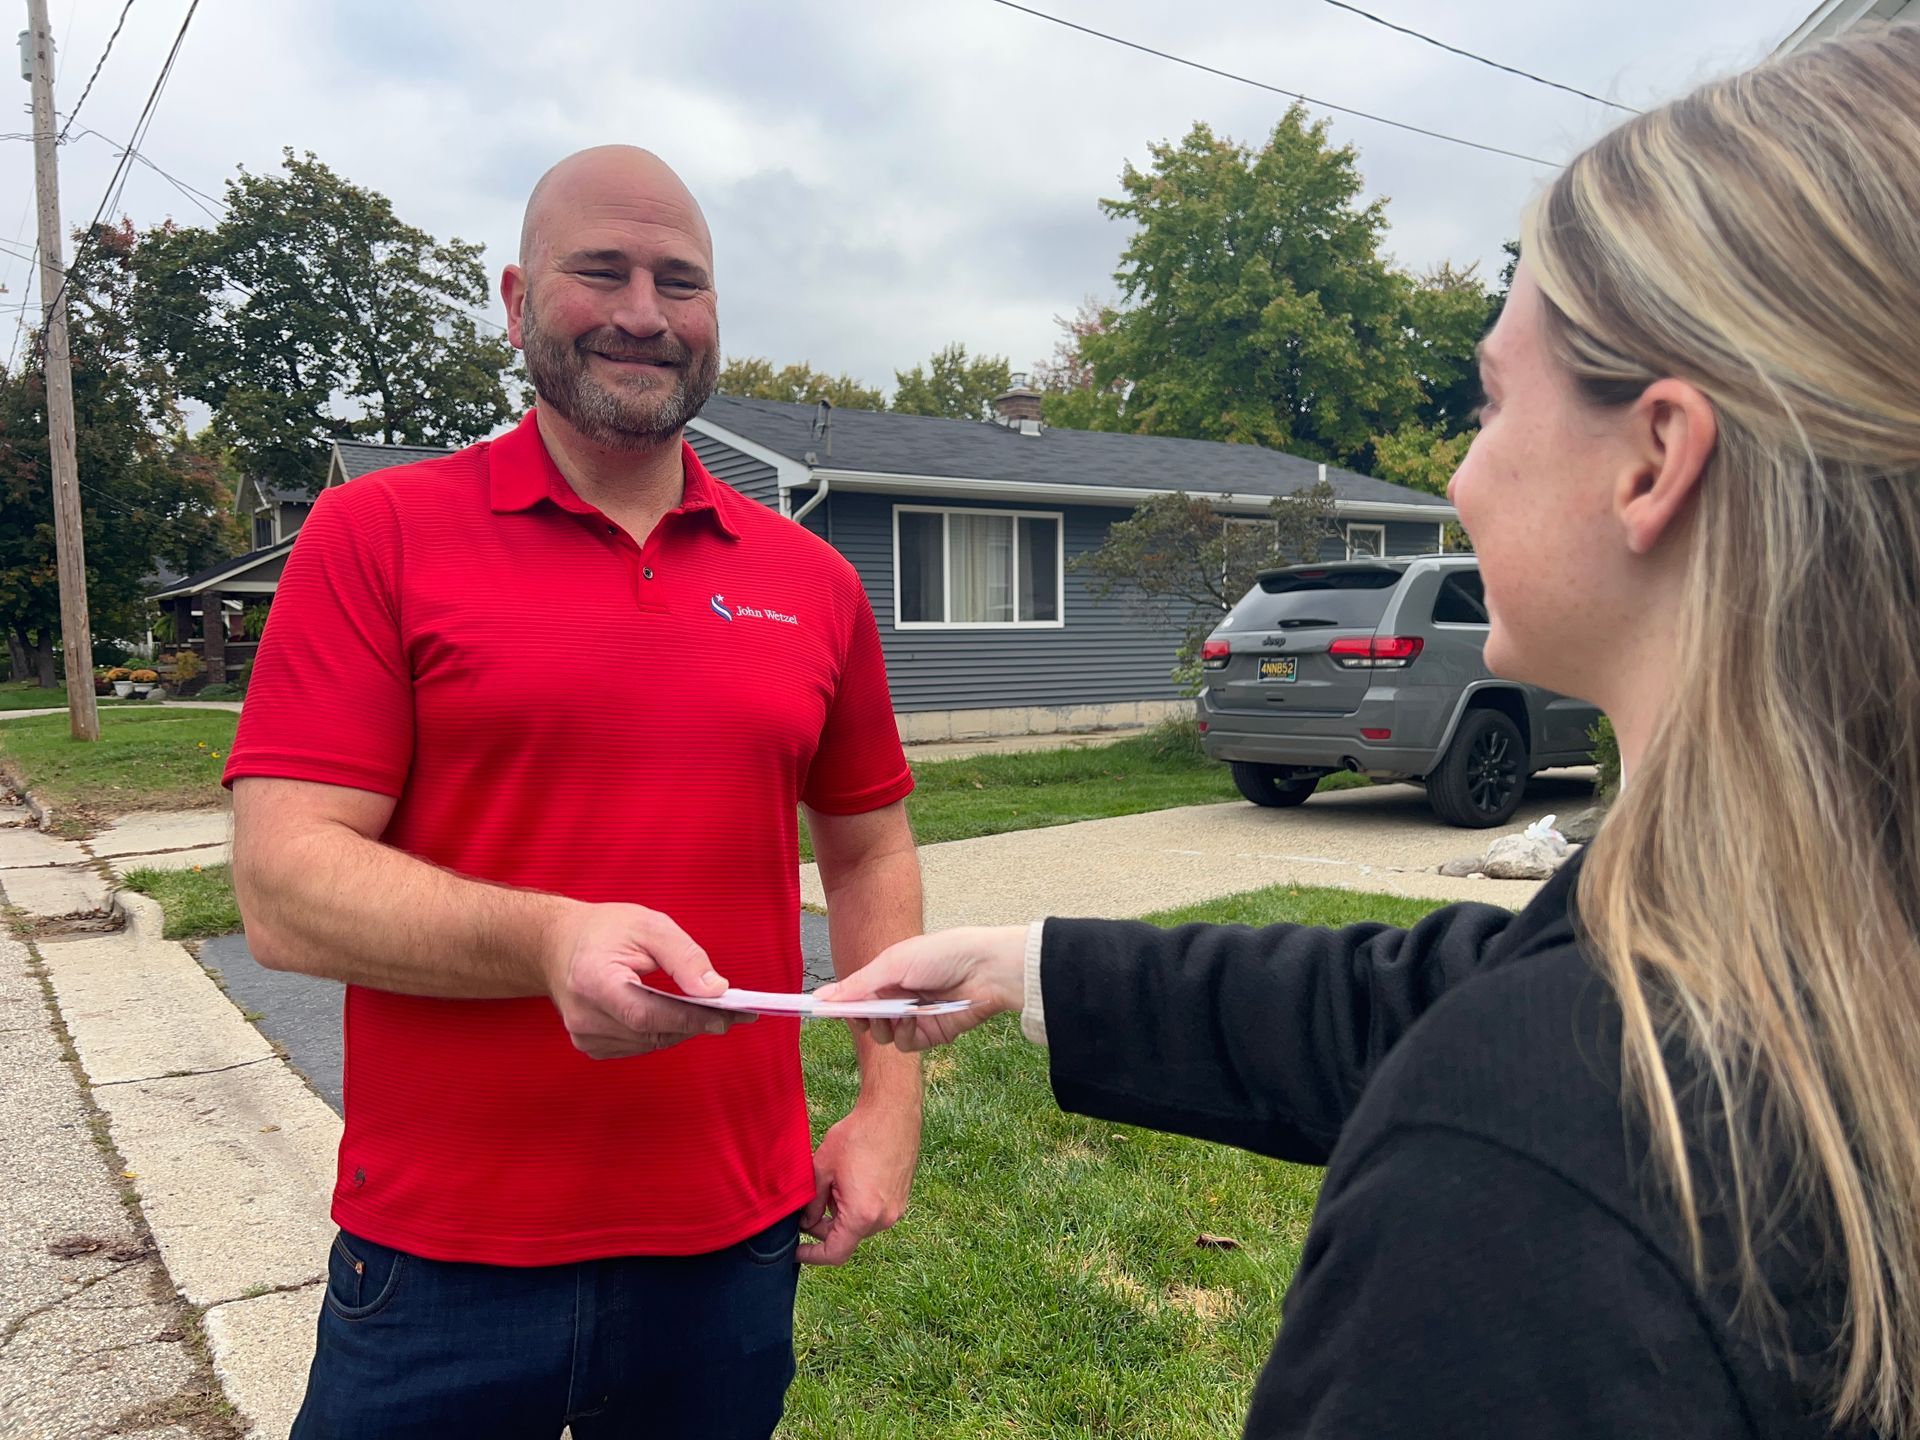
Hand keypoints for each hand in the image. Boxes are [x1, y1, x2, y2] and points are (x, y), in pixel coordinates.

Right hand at [543, 901, 752, 1058]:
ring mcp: (584, 1035)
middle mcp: (584, 1015)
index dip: (689, 1018)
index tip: (728, 1017)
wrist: (558, 945)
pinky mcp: (590, 1045)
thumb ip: (684, 957)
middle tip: (737, 1013)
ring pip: (650, 1042)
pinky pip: (639, 1045)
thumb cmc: (605, 931)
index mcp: (593, 981)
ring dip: (682, 1028)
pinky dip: (663, 1032)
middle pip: (652, 1032)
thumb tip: (715, 990)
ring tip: (712, 1011)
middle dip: (696, 1022)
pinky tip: (677, 1015)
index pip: (647, 1014)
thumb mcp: (649, 925)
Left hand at [799, 1101, 920, 1265]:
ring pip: (860, 1225)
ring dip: (841, 1215)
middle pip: (847, 1238)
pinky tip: (849, 1181)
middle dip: (824, 1228)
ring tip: (831, 1186)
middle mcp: (883, 1218)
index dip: (812, 1255)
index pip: (835, 1253)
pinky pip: (874, 1213)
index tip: (797, 1251)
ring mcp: (896, 1209)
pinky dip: (858, 1206)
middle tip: (807, 1208)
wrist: (891, 1112)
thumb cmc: (857, 1135)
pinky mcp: (901, 1198)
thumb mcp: (822, 1169)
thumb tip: (806, 1222)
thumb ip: (811, 1203)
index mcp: (862, 1215)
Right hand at [814, 925, 1027, 1051]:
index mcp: (887, 975)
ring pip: (882, 1035)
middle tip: (868, 1012)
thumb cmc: (942, 954)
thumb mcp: (893, 964)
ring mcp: (914, 1017)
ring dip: (885, 1026)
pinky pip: (904, 1045)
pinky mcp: (930, 1034)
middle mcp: (898, 997)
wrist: (986, 969)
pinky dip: (906, 1034)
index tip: (820, 1011)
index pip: (854, 995)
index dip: (840, 1004)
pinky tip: (916, 1019)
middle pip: (864, 1018)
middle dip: (863, 1017)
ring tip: (900, 1011)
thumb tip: (821, 997)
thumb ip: (857, 985)